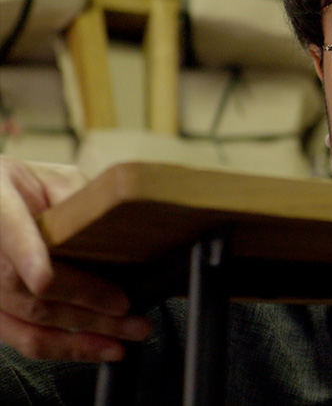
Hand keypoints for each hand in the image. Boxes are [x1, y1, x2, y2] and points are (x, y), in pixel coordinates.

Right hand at [0, 156, 150, 361]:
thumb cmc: (26, 188)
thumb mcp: (52, 177)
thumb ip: (76, 197)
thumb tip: (110, 224)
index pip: (8, 230)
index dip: (26, 256)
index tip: (43, 280)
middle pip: (26, 287)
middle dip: (83, 303)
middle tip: (127, 309)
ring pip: (27, 320)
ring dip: (81, 335)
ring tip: (126, 335)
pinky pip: (24, 338)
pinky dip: (65, 348)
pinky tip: (99, 347)